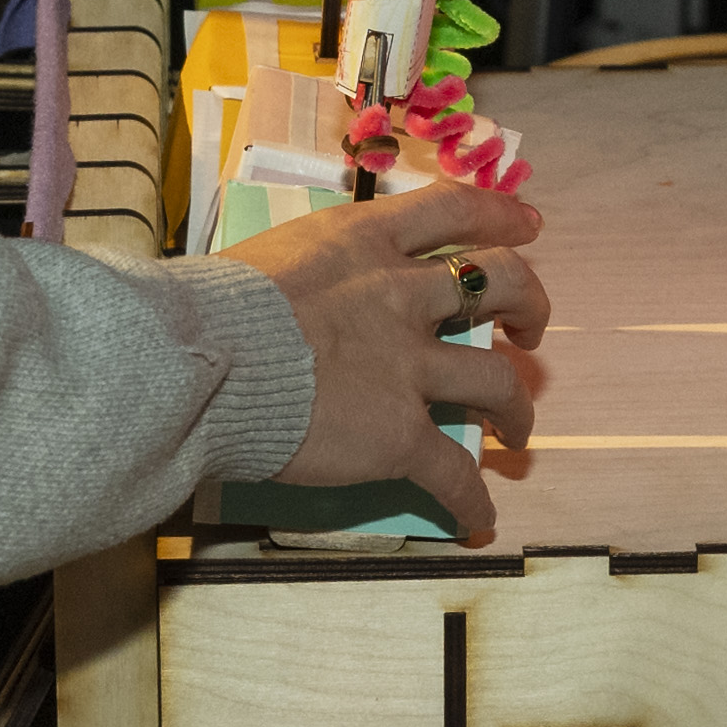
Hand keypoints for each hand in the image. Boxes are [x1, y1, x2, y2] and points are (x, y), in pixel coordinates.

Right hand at [224, 178, 550, 535]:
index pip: (453, 209)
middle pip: (500, 284)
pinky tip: (477, 517)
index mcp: (364, 241)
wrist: (195, 361)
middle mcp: (400, 295)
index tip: (529, 226)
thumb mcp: (269, 259)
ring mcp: (407, 367)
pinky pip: (454, 472)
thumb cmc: (205, 308)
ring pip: (497, 381)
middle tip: (530, 332)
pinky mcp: (398, 436)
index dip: (502, 215)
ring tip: (516, 432)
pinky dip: (472, 498)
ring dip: (518, 409)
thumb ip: (310, 275)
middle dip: (529, 306)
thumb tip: (304, 302)